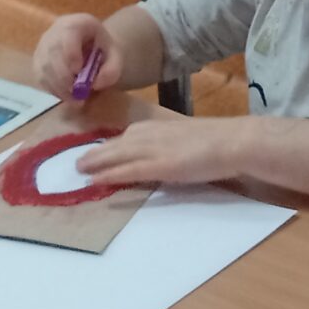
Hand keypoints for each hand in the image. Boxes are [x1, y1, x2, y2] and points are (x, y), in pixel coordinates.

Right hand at [33, 13, 116, 100]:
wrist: (92, 47)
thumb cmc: (103, 50)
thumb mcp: (115, 56)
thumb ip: (112, 69)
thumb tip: (95, 84)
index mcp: (76, 23)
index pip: (68, 33)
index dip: (70, 52)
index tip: (78, 70)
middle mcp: (54, 32)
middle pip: (52, 52)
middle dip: (64, 76)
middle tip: (78, 94)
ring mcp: (43, 47)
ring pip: (44, 68)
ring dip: (59, 87)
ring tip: (77, 100)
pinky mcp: (38, 62)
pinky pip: (41, 77)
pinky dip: (54, 90)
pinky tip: (68, 97)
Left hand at [75, 118, 252, 187]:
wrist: (232, 140)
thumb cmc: (215, 140)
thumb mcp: (183, 138)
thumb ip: (166, 144)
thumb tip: (156, 154)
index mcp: (155, 127)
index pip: (123, 137)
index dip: (106, 147)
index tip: (91, 153)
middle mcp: (148, 135)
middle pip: (113, 145)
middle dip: (93, 154)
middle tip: (75, 163)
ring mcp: (153, 150)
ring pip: (115, 156)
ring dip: (94, 163)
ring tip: (78, 171)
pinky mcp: (160, 166)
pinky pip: (128, 171)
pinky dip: (109, 175)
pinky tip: (95, 181)